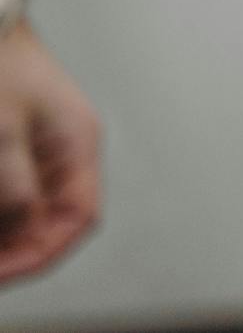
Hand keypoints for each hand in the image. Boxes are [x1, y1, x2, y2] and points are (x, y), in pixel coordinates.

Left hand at [0, 21, 100, 283]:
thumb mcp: (3, 129)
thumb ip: (15, 186)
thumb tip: (22, 229)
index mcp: (78, 143)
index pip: (78, 218)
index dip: (42, 252)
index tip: (4, 271)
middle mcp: (64, 150)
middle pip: (51, 218)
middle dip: (16, 246)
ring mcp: (39, 148)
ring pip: (27, 208)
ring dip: (4, 229)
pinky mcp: (14, 145)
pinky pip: (11, 190)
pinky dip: (0, 209)